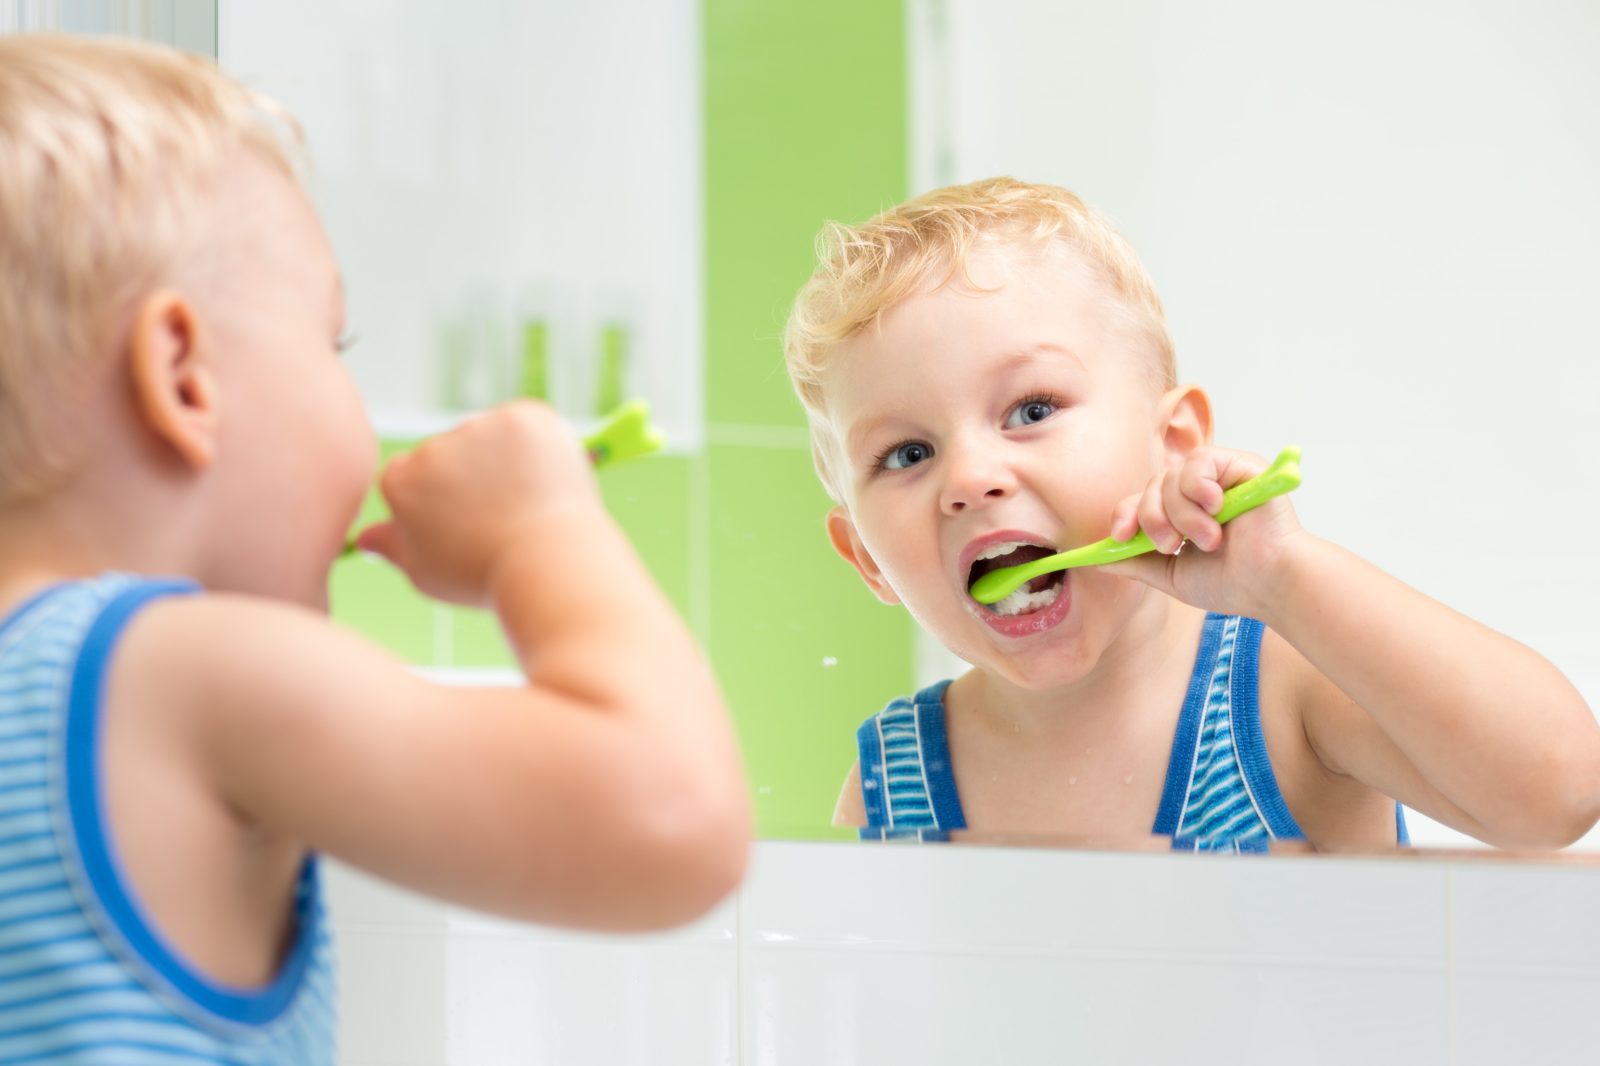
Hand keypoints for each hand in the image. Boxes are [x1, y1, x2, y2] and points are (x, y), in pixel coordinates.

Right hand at [355, 401, 601, 605]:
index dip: (446, 500)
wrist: (546, 566)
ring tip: (528, 505)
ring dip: (508, 459)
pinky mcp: (522, 417)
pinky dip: (540, 447)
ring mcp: (478, 427)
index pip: (413, 474)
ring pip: (492, 436)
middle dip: (476, 476)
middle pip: (454, 452)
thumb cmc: (484, 578)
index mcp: (399, 480)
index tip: (469, 524)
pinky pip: (528, 424)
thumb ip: (393, 547)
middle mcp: (431, 446)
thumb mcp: (425, 573)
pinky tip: (546, 483)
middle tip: (505, 518)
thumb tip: (366, 537)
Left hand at [1101, 446, 1305, 618]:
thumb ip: (1136, 563)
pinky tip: (1215, 507)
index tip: (1121, 536)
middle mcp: (1197, 492)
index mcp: (1182, 514)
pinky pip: (1199, 461)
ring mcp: (1218, 476)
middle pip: (1151, 487)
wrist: (1271, 585)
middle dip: (1153, 519)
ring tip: (1209, 539)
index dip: (1125, 515)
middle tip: (1174, 545)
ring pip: (1170, 477)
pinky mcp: (1239, 465)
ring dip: (1182, 513)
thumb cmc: (1231, 582)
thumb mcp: (1171, 575)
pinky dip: (1199, 487)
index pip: (1140, 501)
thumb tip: (1096, 559)